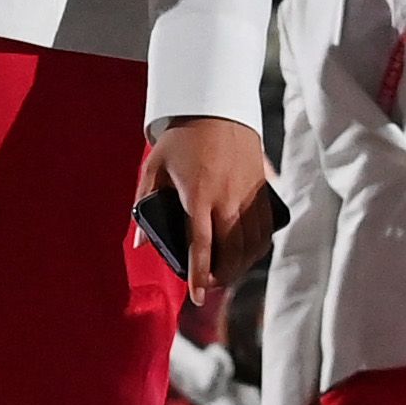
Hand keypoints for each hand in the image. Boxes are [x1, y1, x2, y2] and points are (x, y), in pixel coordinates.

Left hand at [143, 116, 275, 287]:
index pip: (201, 246)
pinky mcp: (263, 190)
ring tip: (226, 274)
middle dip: (221, 276)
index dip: (199, 276)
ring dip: (241, 266)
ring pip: (252, 245)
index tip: (197, 296)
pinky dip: (258, 249)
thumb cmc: (181, 138)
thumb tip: (140, 243)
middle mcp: (228, 199)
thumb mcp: (153, 167)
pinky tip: (247, 256)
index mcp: (199, 195)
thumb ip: (144, 205)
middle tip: (209, 285)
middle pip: (231, 252)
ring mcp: (249, 195)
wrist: (217, 107)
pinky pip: (265, 230)